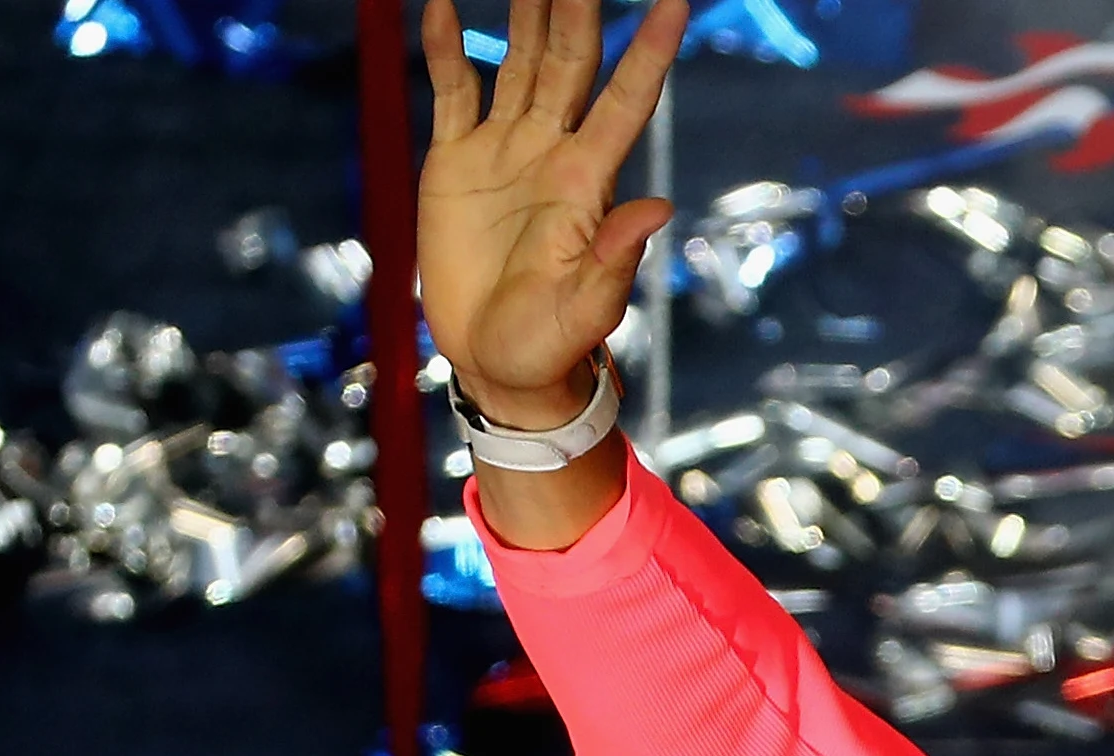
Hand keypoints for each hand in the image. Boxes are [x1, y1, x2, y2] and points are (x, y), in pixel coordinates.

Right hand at [418, 0, 686, 428]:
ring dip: (525, 12)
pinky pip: (453, 91)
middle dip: (577, 8)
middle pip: (571, 62)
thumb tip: (657, 207)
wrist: (497, 362)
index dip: (649, 51)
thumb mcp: (588, 307)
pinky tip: (439, 4)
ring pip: (518, 62)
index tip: (674, 2)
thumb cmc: (552, 342)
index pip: (626, 100)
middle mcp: (552, 152)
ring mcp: (505, 150)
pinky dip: (444, 48)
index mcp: (589, 182)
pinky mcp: (456, 161)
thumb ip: (615, 257)